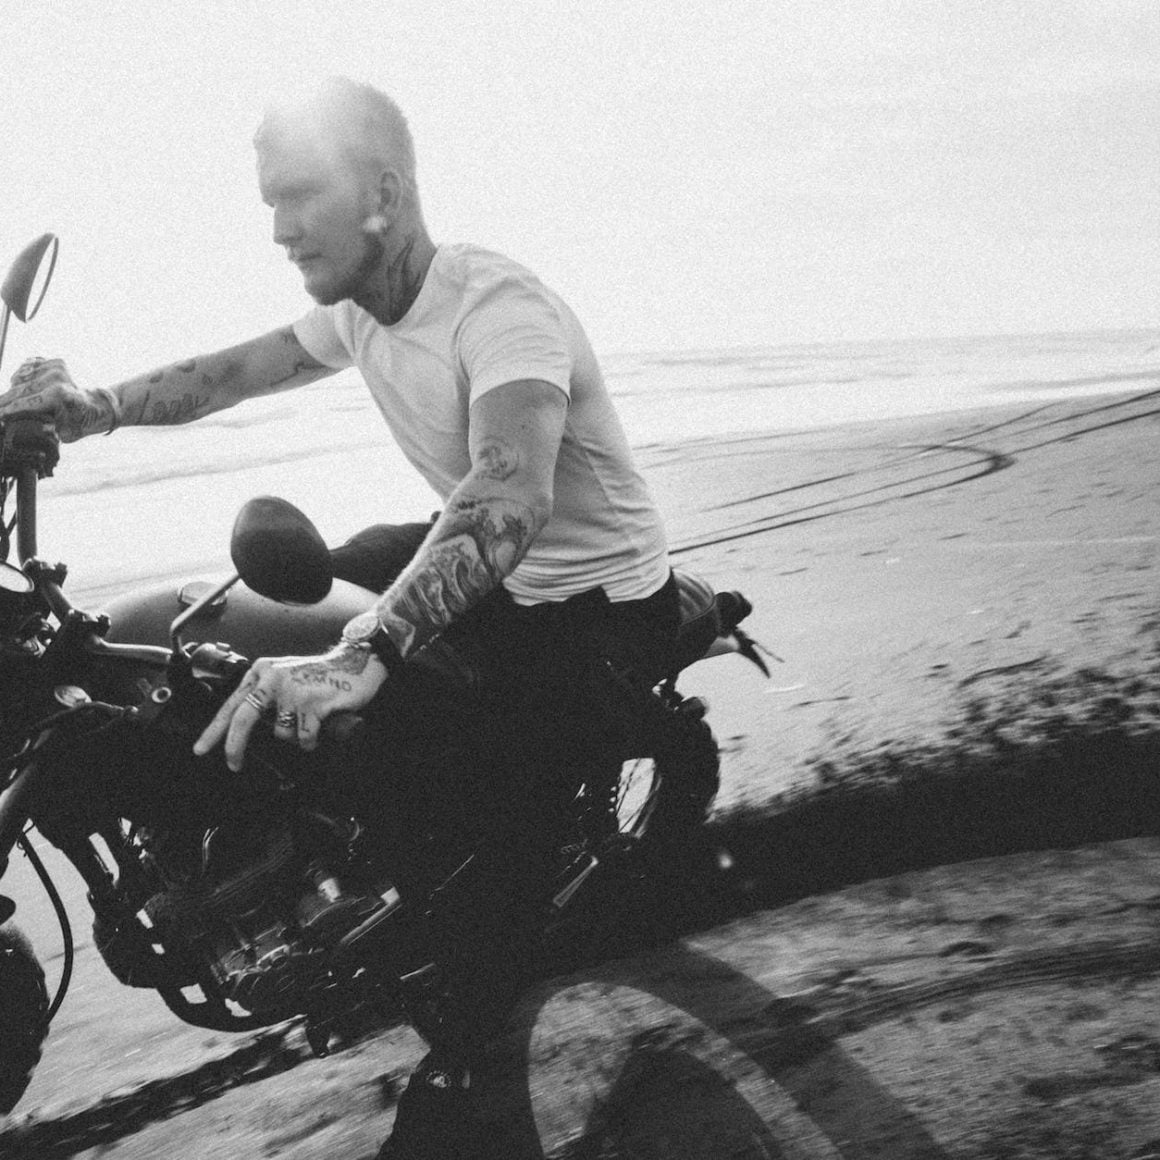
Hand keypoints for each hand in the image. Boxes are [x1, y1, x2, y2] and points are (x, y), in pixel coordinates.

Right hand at [0, 357, 117, 441]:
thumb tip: (24, 428)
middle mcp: (57, 377)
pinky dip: (22, 378)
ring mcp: (57, 367)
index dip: (7, 410)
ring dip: (13, 389)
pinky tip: (24, 388)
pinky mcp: (55, 362)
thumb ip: (42, 430)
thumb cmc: (79, 423)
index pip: (24, 402)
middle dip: (5, 401)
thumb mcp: (62, 434)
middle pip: (19, 389)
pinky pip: (27, 369)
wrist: (96, 407)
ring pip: (20, 378)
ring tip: (9, 402)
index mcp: (59, 394)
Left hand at [193, 644, 387, 770]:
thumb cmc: (322, 674)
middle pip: (244, 719)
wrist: (358, 663)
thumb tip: (245, 728)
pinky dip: (311, 738)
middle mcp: (274, 678)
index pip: (232, 704)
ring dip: (294, 736)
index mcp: (263, 671)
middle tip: (234, 763)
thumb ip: (266, 696)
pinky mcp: (312, 703)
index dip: (215, 730)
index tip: (202, 748)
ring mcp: (293, 690)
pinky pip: (303, 737)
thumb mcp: (286, 677)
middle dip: (235, 746)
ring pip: (281, 733)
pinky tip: (320, 724)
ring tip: (309, 720)